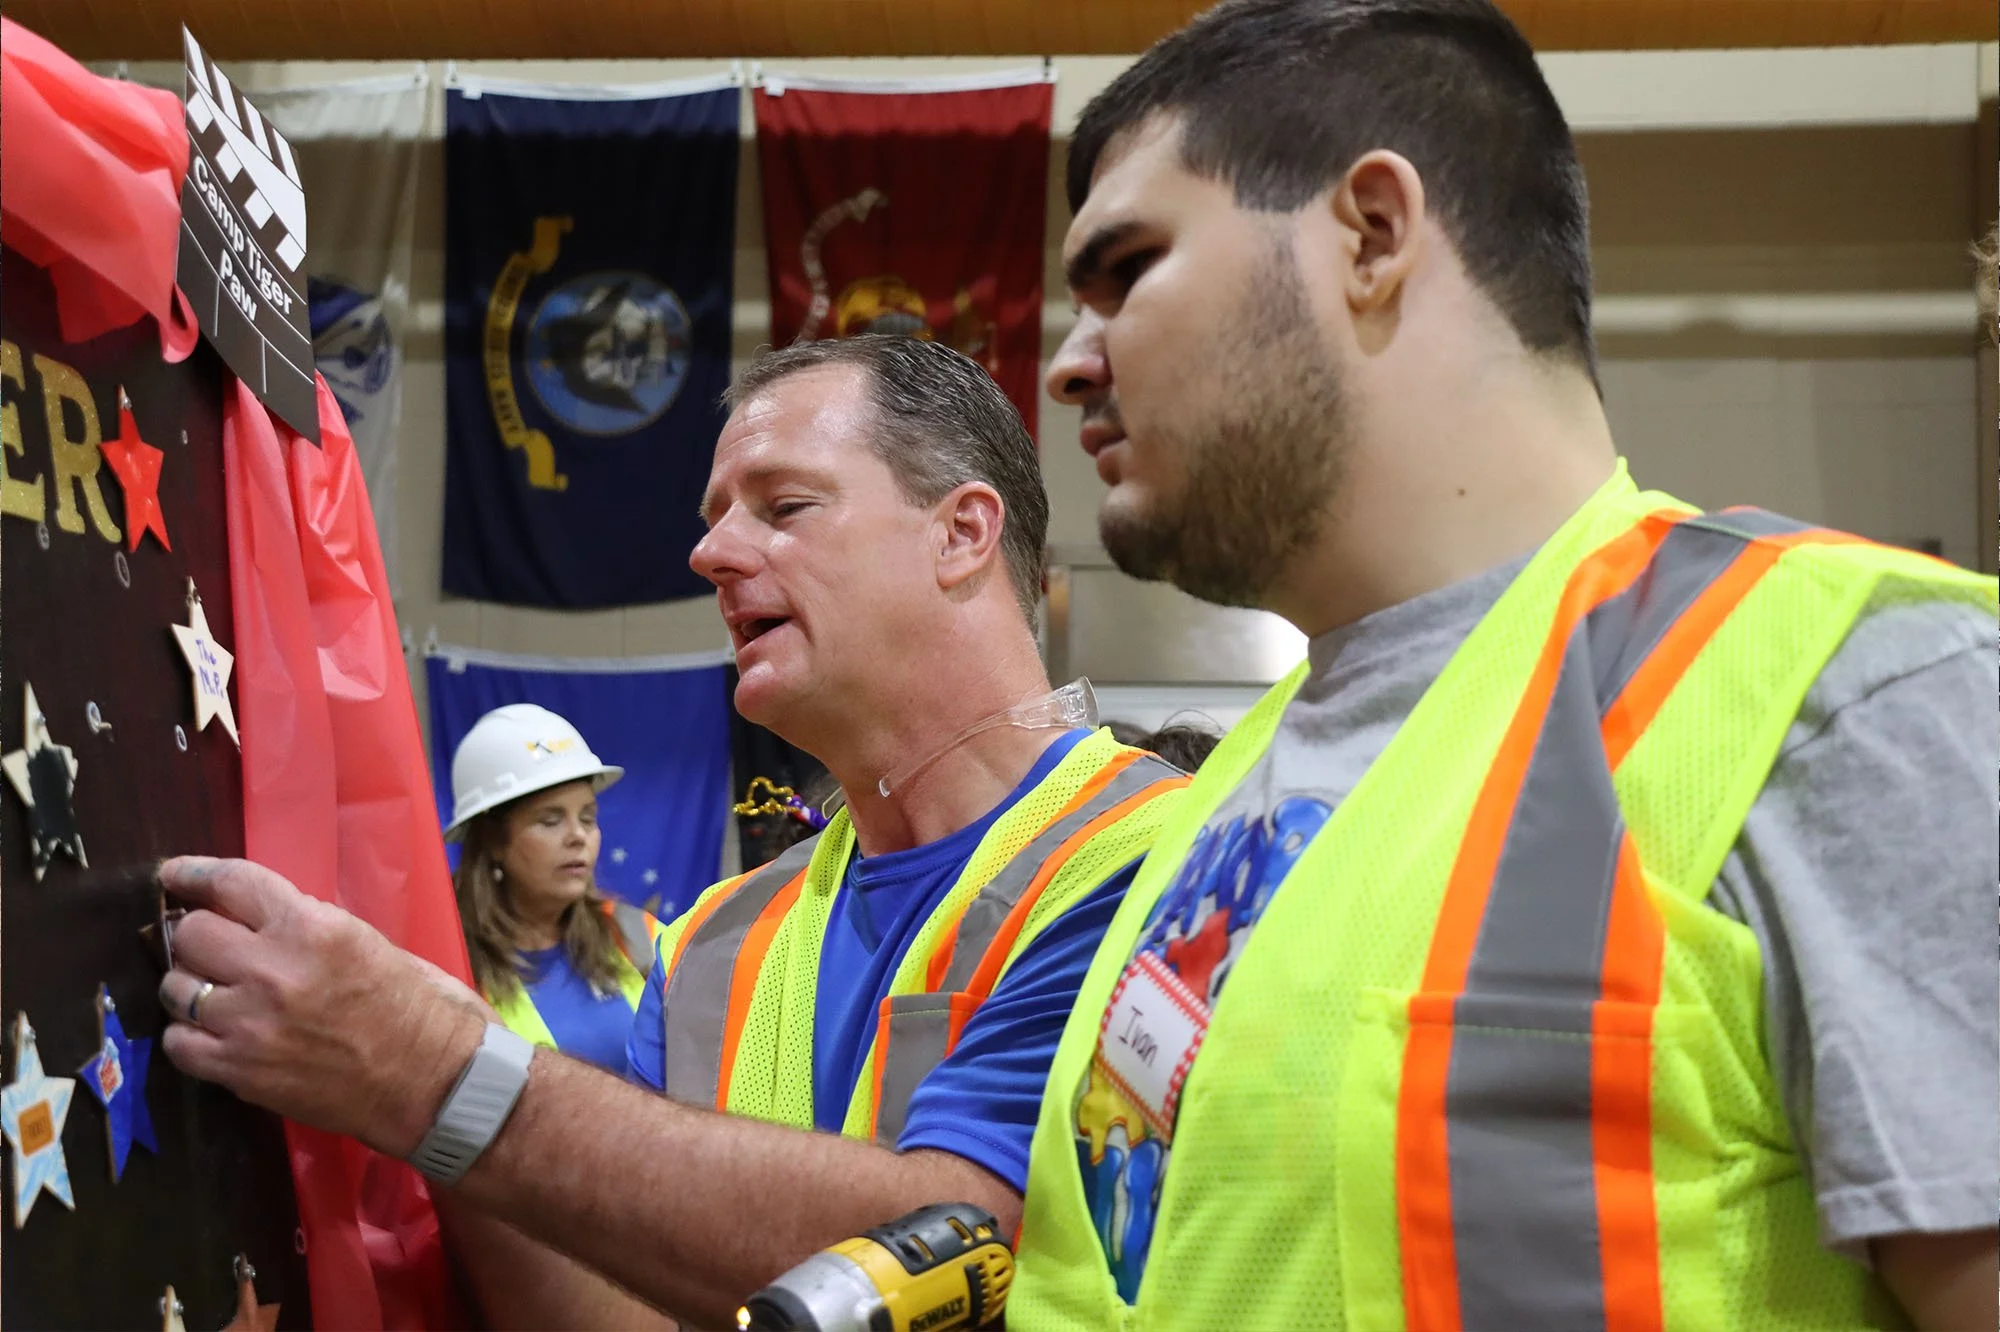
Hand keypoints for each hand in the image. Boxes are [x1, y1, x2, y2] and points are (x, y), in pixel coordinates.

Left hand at [156, 856, 488, 1157]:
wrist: (431, 1079)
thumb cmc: (415, 1005)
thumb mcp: (366, 940)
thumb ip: (307, 924)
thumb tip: (256, 917)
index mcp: (312, 927)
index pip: (230, 883)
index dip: (192, 874)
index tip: (172, 875)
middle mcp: (272, 969)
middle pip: (191, 933)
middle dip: (197, 936)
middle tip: (211, 947)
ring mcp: (249, 1023)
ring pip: (175, 987)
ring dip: (190, 986)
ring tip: (214, 994)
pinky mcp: (239, 1070)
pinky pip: (178, 1043)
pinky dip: (189, 1034)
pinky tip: (212, 1033)